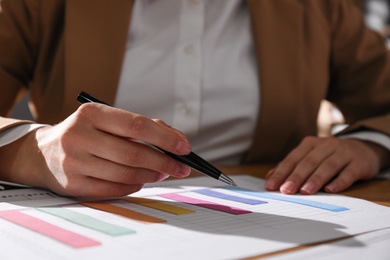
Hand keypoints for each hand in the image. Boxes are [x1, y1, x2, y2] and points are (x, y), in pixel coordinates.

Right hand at [0, 103, 191, 196]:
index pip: (136, 125)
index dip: (164, 137)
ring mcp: (73, 162)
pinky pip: (114, 189)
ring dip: (152, 175)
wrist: (41, 153)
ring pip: (126, 173)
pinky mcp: (73, 185)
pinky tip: (143, 180)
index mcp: (91, 114)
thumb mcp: (106, 120)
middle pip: (133, 153)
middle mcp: (79, 136)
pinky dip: (134, 185)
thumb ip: (141, 126)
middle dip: (164, 162)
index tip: (185, 147)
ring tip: (164, 172)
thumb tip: (177, 140)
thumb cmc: (86, 133)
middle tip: (181, 167)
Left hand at [265, 136, 389, 194]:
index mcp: (311, 144)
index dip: (282, 172)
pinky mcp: (359, 163)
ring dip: (315, 179)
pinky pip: (348, 173)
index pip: (293, 158)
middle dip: (296, 176)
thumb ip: (292, 166)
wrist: (363, 149)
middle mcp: (326, 145)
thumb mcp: (311, 156)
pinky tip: (330, 190)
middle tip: (286, 190)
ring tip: (305, 192)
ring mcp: (344, 153)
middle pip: (309, 162)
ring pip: (328, 166)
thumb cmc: (329, 156)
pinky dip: (339, 182)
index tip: (271, 186)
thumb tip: (270, 177)